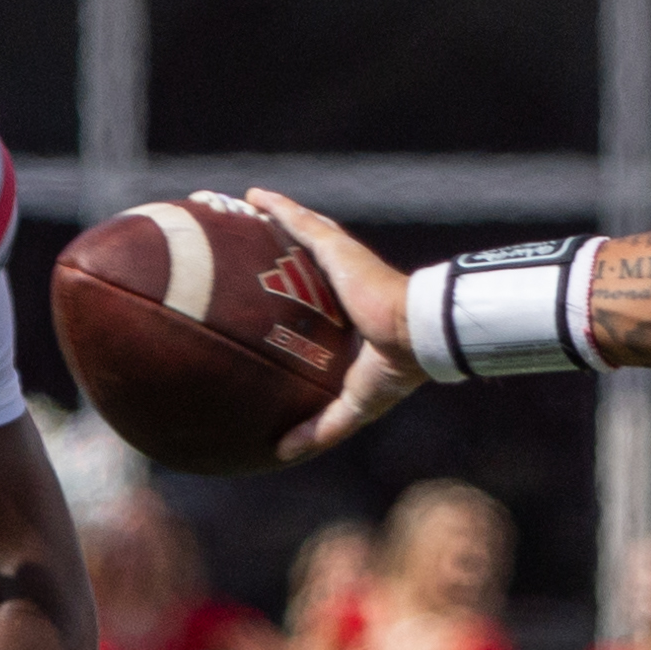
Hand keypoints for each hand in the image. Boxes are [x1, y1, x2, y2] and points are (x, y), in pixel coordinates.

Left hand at [245, 190, 425, 464]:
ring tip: (235, 205)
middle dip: (269, 243)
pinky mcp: (337, 247)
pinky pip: (299, 221)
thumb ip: (320, 427)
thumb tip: (280, 453)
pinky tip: (251, 196)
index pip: (307, 299)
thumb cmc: (394, 369)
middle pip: (296, 256)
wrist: (415, 336)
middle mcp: (337, 284)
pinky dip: (276, 206)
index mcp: (343, 316)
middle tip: (234, 239)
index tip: (256, 296)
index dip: (285, 293)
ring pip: (296, 230)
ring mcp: (338, 261)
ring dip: (268, 217)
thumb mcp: (353, 404)